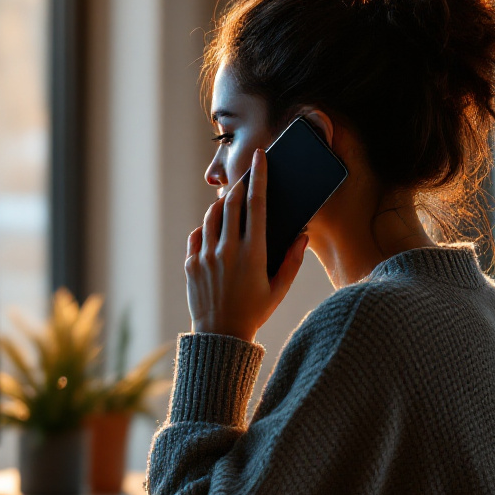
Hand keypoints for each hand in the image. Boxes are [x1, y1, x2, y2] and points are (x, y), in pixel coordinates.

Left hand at [186, 148, 307, 342]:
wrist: (220, 337)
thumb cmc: (255, 312)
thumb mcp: (279, 289)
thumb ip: (292, 260)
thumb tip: (302, 234)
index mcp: (253, 253)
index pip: (256, 204)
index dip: (259, 176)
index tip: (259, 158)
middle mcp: (227, 250)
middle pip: (231, 203)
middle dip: (239, 185)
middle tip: (245, 178)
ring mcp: (205, 256)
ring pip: (211, 216)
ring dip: (222, 206)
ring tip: (231, 205)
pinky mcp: (191, 264)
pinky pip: (197, 235)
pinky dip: (206, 228)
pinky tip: (215, 231)